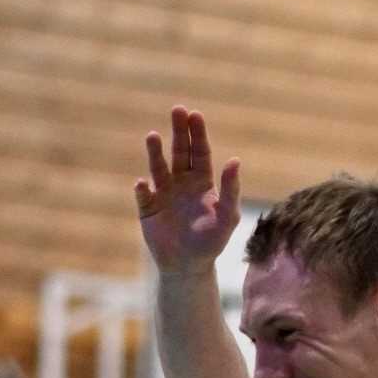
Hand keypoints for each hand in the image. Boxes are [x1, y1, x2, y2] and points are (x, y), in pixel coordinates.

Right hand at [135, 105, 242, 276]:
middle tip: (177, 109)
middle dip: (179, 131)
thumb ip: (231, 190)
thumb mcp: (227, 217)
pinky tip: (143, 184)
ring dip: (155, 152)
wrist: (188, 267)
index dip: (198, 133)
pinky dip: (142, 190)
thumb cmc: (211, 242)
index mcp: (202, 181)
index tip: (195, 115)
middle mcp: (181, 181)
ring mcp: (163, 193)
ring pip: (158, 167)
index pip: (200, 151)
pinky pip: (144, 196)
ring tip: (153, 136)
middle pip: (180, 150)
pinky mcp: (147, 209)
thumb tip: (234, 160)